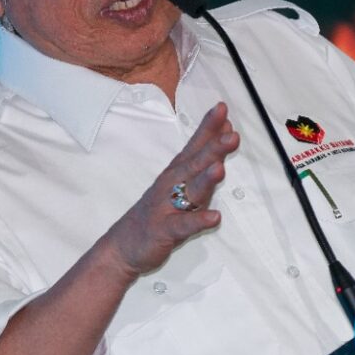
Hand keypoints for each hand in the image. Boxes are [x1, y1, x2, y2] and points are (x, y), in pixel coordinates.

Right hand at [106, 102, 238, 277]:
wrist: (123, 246)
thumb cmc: (157, 211)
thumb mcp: (180, 182)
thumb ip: (203, 160)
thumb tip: (226, 133)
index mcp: (176, 173)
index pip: (194, 145)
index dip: (208, 127)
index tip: (222, 108)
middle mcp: (171, 185)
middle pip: (194, 164)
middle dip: (212, 149)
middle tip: (231, 136)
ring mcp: (166, 207)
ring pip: (189, 191)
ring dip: (205, 180)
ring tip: (220, 169)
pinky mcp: (165, 230)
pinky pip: (184, 225)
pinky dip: (198, 221)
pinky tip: (214, 217)